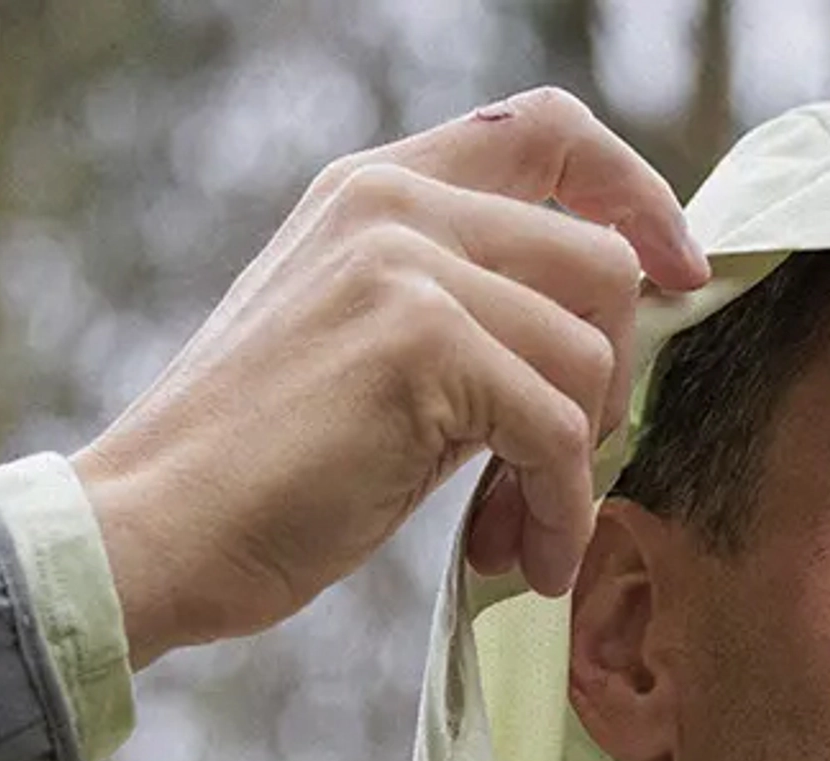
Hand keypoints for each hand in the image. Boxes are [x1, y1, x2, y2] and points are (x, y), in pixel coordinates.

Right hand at [68, 90, 709, 668]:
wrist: (151, 529)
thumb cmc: (254, 472)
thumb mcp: (364, 353)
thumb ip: (465, 316)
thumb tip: (603, 343)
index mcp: (376, 190)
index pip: (549, 131)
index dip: (638, 195)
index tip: (679, 275)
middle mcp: (393, 205)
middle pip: (601, 263)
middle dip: (605, 387)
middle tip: (552, 476)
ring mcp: (407, 266)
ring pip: (589, 357)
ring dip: (574, 472)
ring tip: (516, 536)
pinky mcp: (421, 345)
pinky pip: (558, 433)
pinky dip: (556, 513)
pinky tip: (516, 561)